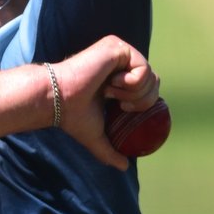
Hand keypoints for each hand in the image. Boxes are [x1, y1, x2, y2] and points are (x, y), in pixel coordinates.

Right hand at [54, 37, 159, 169]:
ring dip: (133, 92)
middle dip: (142, 99)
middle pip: (154, 81)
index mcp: (117, 77)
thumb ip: (110, 150)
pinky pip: (143, 68)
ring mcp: (119, 51)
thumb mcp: (96, 136)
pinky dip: (130, 83)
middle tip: (119, 104)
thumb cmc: (73, 115)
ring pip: (151, 76)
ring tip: (110, 92)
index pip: (146, 87)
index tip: (123, 109)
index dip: (143, 101)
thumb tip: (123, 167)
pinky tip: (110, 83)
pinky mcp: (117, 46)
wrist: (59, 100)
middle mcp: (120, 61)